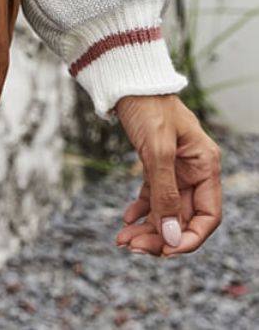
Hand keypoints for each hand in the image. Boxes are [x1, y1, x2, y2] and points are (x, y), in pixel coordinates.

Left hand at [112, 92, 222, 255]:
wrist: (126, 79)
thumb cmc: (148, 106)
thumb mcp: (158, 150)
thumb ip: (165, 193)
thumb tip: (171, 234)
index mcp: (206, 166)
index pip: (207, 216)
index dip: (188, 238)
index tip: (165, 251)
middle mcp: (194, 170)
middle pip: (183, 217)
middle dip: (161, 236)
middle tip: (133, 247)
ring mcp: (175, 168)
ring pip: (165, 209)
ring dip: (147, 227)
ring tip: (123, 239)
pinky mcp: (156, 163)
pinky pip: (152, 195)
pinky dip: (141, 210)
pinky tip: (126, 219)